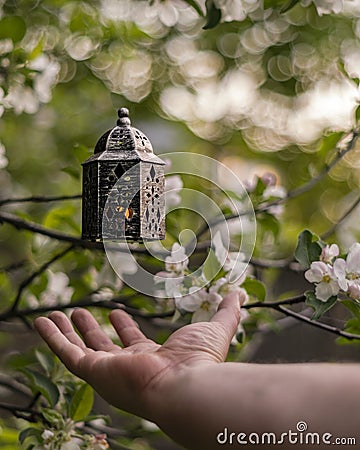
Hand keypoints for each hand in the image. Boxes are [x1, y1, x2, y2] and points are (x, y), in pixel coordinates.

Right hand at [34, 293, 240, 420]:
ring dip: (67, 333)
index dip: (124, 329)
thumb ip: (226, 312)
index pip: (133, 343)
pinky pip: (65, 353)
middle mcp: (126, 368)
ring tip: (56, 315)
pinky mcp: (93, 371)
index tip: (115, 314)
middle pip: (102, 347)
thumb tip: (238, 294)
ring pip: (79, 350)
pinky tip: (41, 322)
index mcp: (151, 359)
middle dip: (91, 331)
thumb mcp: (214, 329)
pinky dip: (52, 338)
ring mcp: (107, 371)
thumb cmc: (201, 362)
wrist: (185, 388)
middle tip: (82, 314)